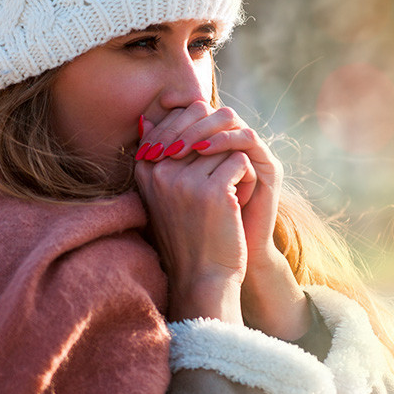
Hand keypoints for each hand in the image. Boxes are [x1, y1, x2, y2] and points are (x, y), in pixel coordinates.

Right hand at [138, 103, 309, 339]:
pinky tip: (236, 205)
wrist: (203, 276)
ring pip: (226, 146)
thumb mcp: (164, 192)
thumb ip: (160, 155)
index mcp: (146, 168)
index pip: (181, 119)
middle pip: (205, 129)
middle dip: (221, 153)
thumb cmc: (189, 232)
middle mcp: (160, 170)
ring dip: (235, 169)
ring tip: (226, 200)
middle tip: (219, 187)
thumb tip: (151, 117)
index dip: (206, 139)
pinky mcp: (211, 190)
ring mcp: (184, 179)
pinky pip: (241, 161)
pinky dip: (247, 180)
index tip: (205, 174)